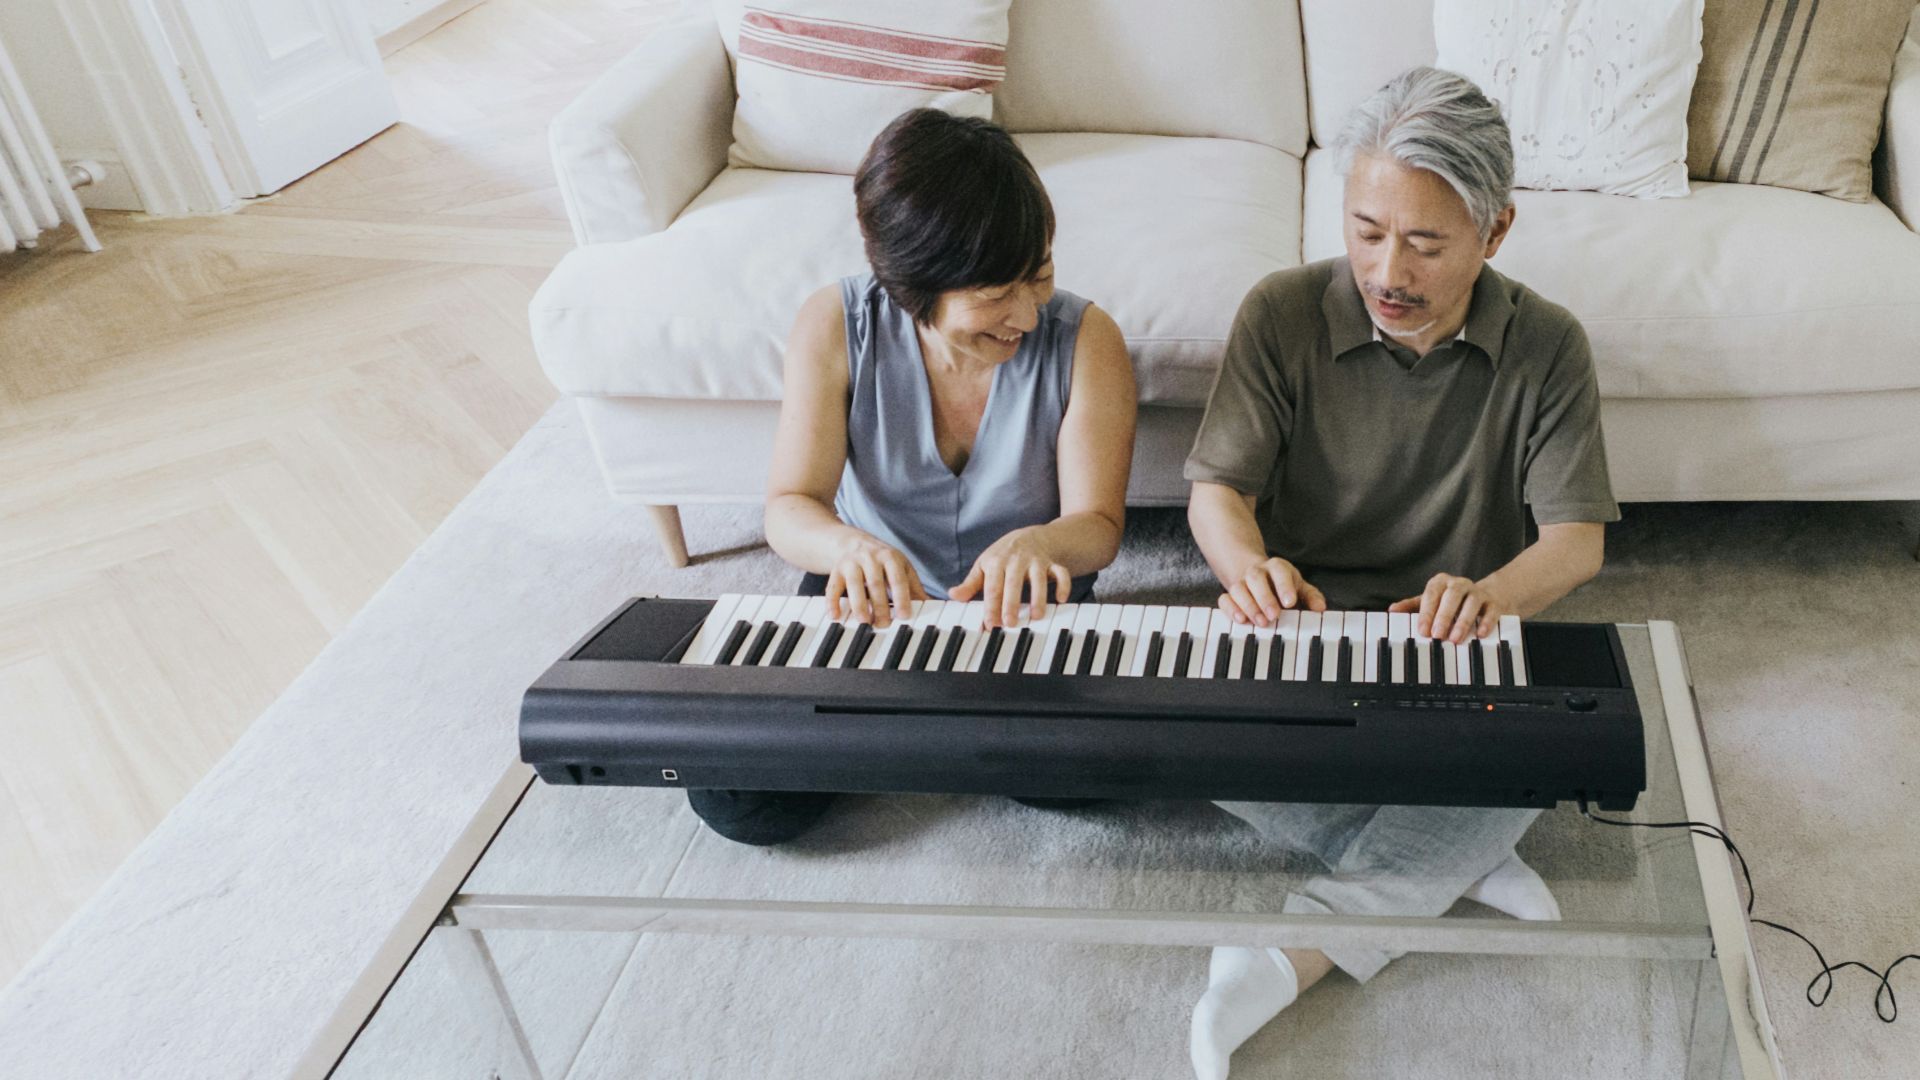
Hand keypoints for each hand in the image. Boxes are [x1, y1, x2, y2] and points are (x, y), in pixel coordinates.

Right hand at [824, 538, 925, 626]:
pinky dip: (832, 602)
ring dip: (859, 604)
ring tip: (864, 621)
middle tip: (884, 624)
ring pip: (854, 584)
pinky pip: (832, 586)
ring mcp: (851, 562)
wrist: (850, 541)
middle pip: (875, 583)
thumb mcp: (900, 567)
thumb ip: (913, 586)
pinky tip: (835, 615)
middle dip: (880, 605)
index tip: (904, 615)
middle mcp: (870, 557)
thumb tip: (931, 606)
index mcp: (890, 557)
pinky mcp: (836, 570)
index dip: (901, 597)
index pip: (897, 578)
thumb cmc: (881, 559)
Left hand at [947, 527, 1072, 626]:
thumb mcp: (984, 566)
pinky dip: (1063, 585)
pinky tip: (1061, 599)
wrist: (1031, 535)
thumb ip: (971, 584)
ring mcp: (1035, 561)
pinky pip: (1060, 572)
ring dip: (1038, 597)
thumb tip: (953, 595)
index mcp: (996, 562)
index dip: (991, 606)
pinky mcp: (1052, 563)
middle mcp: (1016, 560)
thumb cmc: (1003, 556)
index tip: (989, 624)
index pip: (992, 587)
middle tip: (1010, 624)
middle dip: (1011, 604)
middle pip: (1013, 583)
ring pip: (1038, 578)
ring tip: (1037, 616)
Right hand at [1216, 557, 1326, 625]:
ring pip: (1238, 588)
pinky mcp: (1230, 594)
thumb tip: (1320, 607)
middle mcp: (1256, 572)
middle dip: (1264, 598)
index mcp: (1276, 568)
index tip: (1290, 603)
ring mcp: (1241, 582)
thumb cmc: (1281, 584)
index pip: (1279, 570)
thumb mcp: (1298, 586)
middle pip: (1255, 578)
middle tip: (1274, 616)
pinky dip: (1231, 609)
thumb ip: (1310, 596)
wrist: (1256, 574)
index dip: (1284, 586)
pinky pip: (1225, 599)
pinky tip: (1241, 620)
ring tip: (1261, 622)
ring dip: (1249, 606)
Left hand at [1389, 573, 1504, 642]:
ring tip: (1455, 638)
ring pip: (1472, 602)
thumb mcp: (1430, 602)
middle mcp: (1459, 584)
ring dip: (1463, 620)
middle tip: (1437, 635)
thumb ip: (1411, 606)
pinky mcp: (1493, 602)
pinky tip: (1480, 634)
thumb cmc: (1450, 602)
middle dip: (1444, 616)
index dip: (1426, 612)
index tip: (1422, 630)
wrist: (1485, 596)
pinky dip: (1486, 621)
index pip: (1431, 594)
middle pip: (1452, 596)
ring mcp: (1478, 592)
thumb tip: (1392, 610)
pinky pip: (1491, 610)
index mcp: (1441, 583)